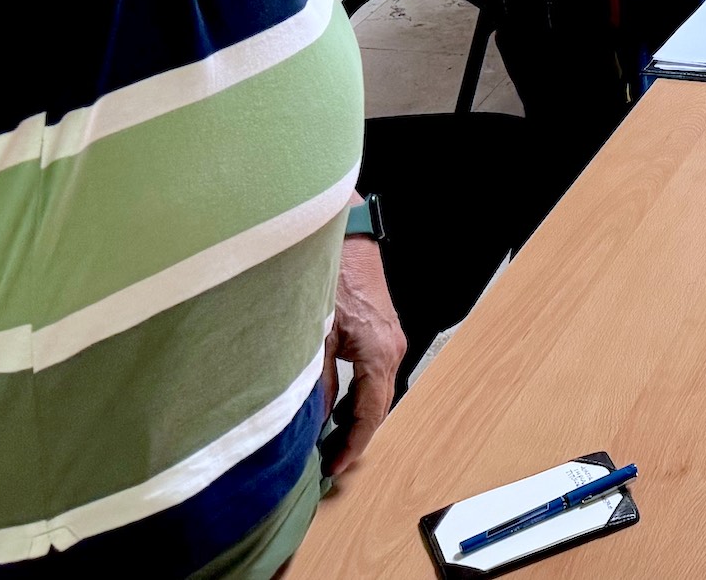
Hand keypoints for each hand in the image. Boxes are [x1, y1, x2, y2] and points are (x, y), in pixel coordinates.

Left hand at [321, 223, 405, 470]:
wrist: (346, 237)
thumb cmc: (330, 279)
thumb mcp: (315, 335)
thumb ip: (316, 381)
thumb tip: (312, 421)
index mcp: (379, 355)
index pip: (369, 415)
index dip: (352, 446)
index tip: (334, 468)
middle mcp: (393, 350)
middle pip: (378, 407)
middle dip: (355, 437)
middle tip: (329, 461)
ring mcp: (391, 341)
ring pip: (376, 392)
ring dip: (356, 417)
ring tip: (328, 440)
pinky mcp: (383, 332)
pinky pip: (373, 376)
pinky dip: (357, 397)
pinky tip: (335, 405)